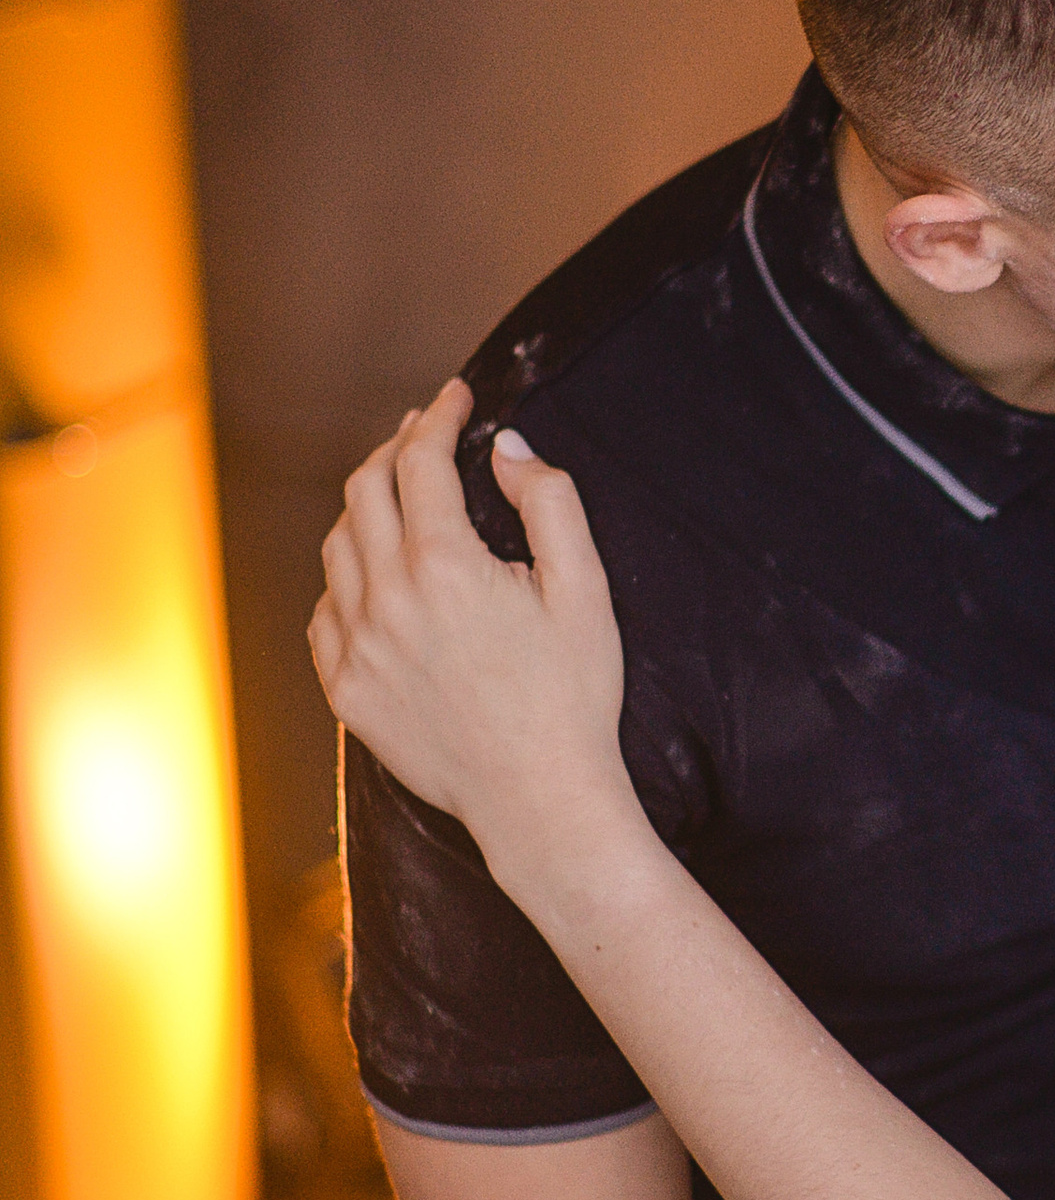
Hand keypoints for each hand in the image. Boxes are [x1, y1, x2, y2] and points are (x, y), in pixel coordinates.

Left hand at [310, 380, 636, 892]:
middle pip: (365, 491)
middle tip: (425, 435)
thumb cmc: (574, 697)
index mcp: (445, 566)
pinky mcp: (346, 690)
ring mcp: (357, 648)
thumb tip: (509, 451)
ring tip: (397, 496)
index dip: (438, 417)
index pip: (420, 461)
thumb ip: (549, 504)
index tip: (456, 397)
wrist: (540, 801)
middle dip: (396, 449)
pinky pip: (326, 611)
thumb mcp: (584, 590)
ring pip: (337, 547)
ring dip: (365, 508)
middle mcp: (386, 599)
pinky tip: (376, 576)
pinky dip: (345, 578)